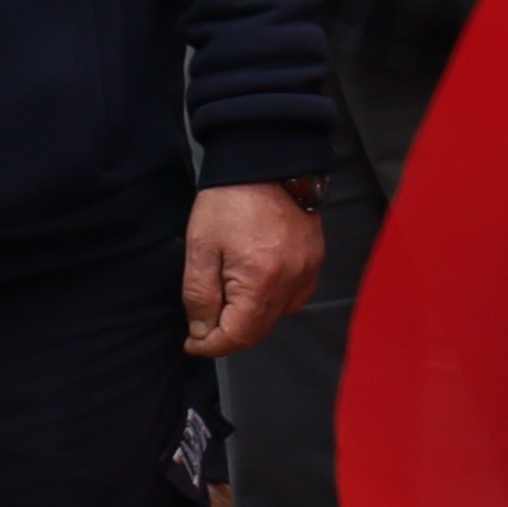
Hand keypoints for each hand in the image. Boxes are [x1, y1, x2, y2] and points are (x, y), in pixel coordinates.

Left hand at [181, 182, 324, 357]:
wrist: (265, 160)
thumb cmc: (229, 199)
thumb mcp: (200, 248)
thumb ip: (199, 296)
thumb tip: (203, 331)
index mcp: (260, 280)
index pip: (238, 337)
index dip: (211, 346)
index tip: (192, 342)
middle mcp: (291, 281)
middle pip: (259, 331)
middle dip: (229, 335)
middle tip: (204, 323)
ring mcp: (308, 271)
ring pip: (278, 316)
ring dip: (251, 318)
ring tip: (228, 298)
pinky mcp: (315, 259)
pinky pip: (295, 297)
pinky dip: (274, 301)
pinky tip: (256, 284)